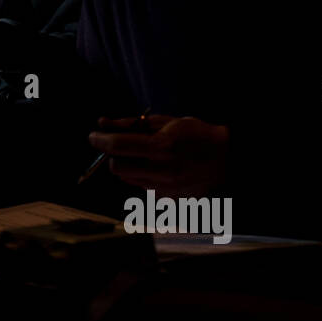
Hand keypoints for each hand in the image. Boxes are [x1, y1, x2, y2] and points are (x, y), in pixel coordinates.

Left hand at [88, 114, 228, 195]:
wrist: (228, 160)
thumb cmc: (196, 134)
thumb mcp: (166, 121)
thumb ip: (132, 124)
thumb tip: (102, 122)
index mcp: (162, 148)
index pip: (118, 146)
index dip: (100, 140)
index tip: (93, 135)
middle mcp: (163, 171)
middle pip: (117, 167)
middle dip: (113, 156)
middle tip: (119, 145)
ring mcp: (166, 189)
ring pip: (128, 179)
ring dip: (128, 166)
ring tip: (147, 155)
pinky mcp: (168, 199)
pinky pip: (143, 187)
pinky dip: (143, 176)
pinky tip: (160, 168)